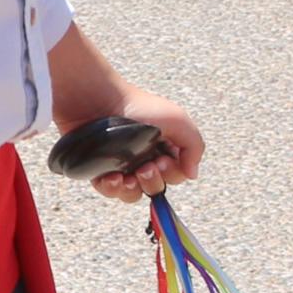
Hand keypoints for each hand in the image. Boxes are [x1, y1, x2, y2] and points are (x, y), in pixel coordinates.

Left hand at [77, 89, 206, 201]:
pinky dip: (112, 189)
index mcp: (162, 148)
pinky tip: (112, 177)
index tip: (162, 161)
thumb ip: (194, 146)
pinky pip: (108, 190)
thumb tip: (191, 174)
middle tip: (145, 168)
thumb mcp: (177, 119)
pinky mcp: (99, 168)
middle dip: (152, 182)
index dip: (171, 173)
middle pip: (154, 188)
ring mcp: (120, 164)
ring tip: (128, 177)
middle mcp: (142, 158)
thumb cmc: (137, 105)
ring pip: (131, 193)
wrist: (98, 98)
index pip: (174, 175)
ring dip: (132, 190)